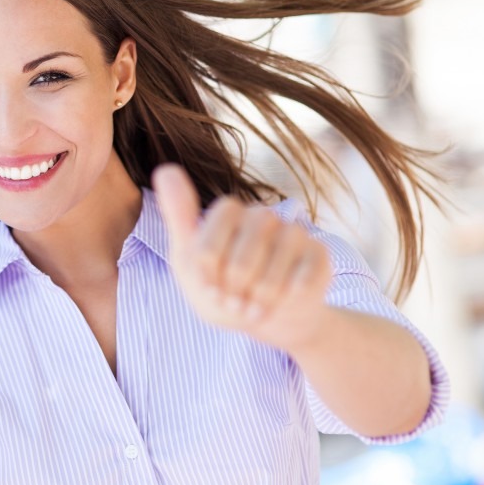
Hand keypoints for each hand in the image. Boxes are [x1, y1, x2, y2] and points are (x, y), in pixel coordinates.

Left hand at [153, 163, 333, 351]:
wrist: (264, 316)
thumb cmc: (219, 286)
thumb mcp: (187, 258)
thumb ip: (178, 216)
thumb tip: (165, 168)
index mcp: (228, 212)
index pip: (207, 248)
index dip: (206, 276)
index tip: (207, 286)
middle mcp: (262, 215)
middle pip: (239, 264)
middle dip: (232, 293)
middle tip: (233, 302)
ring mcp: (293, 233)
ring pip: (271, 277)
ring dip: (257, 302)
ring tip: (252, 307)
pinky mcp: (318, 253)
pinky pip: (300, 283)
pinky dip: (285, 302)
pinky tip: (280, 303)